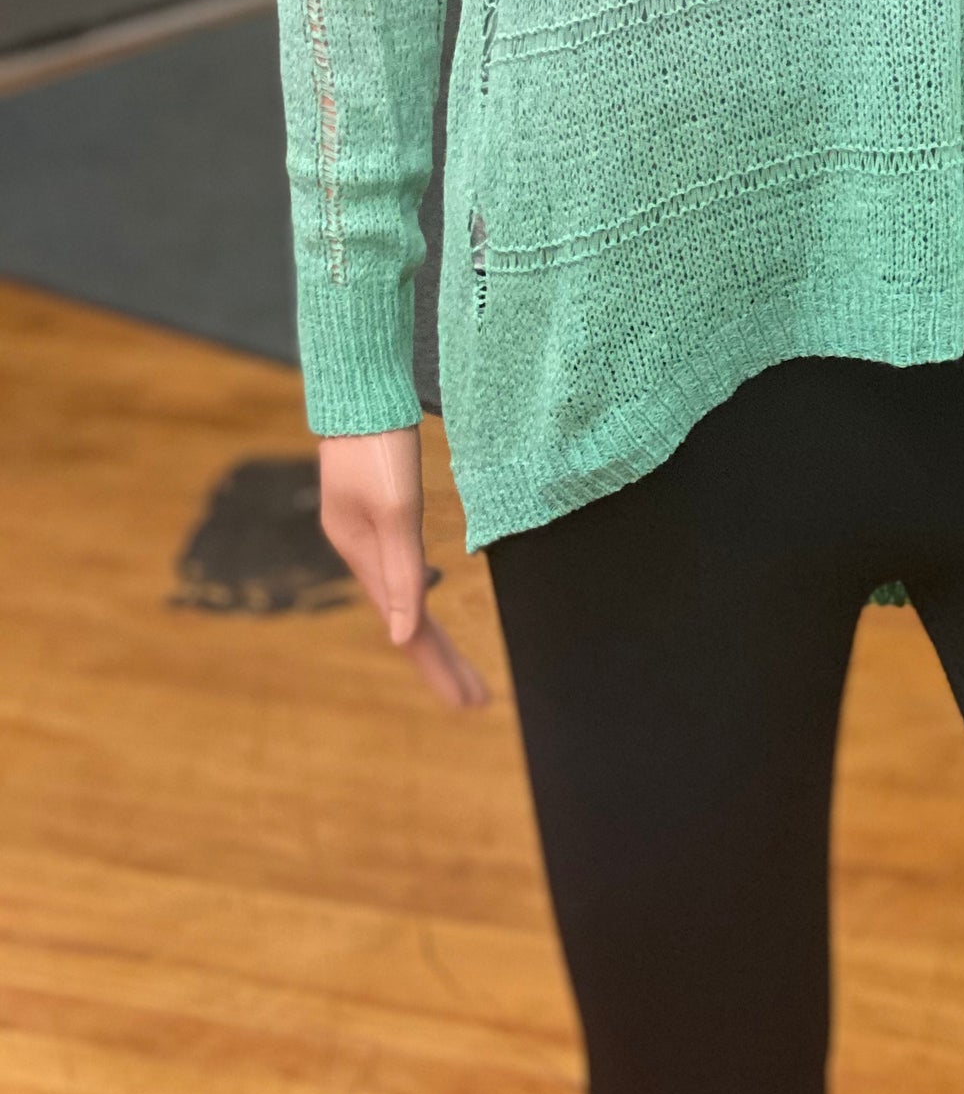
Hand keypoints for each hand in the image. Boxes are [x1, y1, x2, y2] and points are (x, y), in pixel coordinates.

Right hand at [318, 426, 488, 707]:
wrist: (358, 389)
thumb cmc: (378, 445)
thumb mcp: (396, 507)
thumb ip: (401, 570)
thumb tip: (405, 637)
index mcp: (365, 557)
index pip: (409, 630)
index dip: (440, 667)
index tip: (471, 704)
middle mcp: (363, 552)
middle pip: (407, 621)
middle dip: (439, 662)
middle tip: (474, 701)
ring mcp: (367, 532)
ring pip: (403, 597)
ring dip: (429, 633)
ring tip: (454, 665)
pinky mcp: (375, 511)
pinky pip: (399, 570)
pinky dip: (417, 594)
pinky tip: (426, 590)